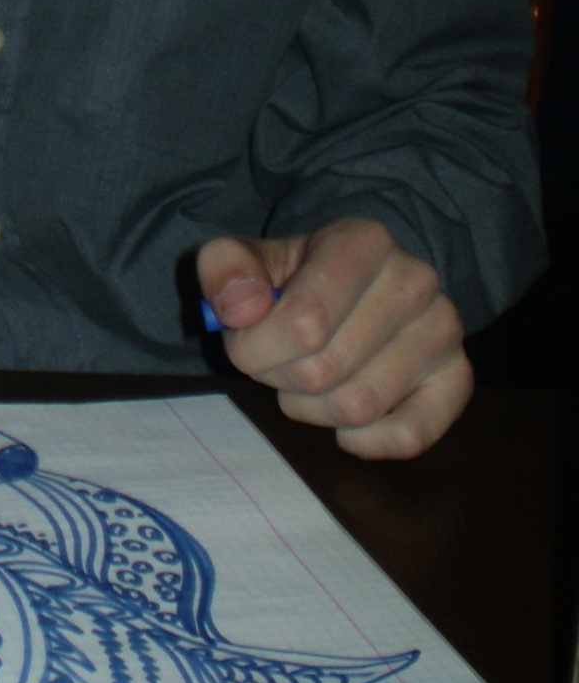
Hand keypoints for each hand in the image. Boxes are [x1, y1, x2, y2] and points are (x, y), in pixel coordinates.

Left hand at [196, 217, 471, 459]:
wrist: (352, 286)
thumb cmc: (293, 279)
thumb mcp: (247, 260)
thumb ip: (226, 270)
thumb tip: (243, 309)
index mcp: (362, 241)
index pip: (302, 322)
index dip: (256, 349)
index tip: (242, 342)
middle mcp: (415, 280)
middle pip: (324, 370)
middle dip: (279, 378)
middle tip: (276, 362)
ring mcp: (443, 330)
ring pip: (359, 407)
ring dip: (313, 410)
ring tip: (307, 382)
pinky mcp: (457, 378)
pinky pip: (410, 436)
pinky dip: (364, 441)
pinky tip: (345, 418)